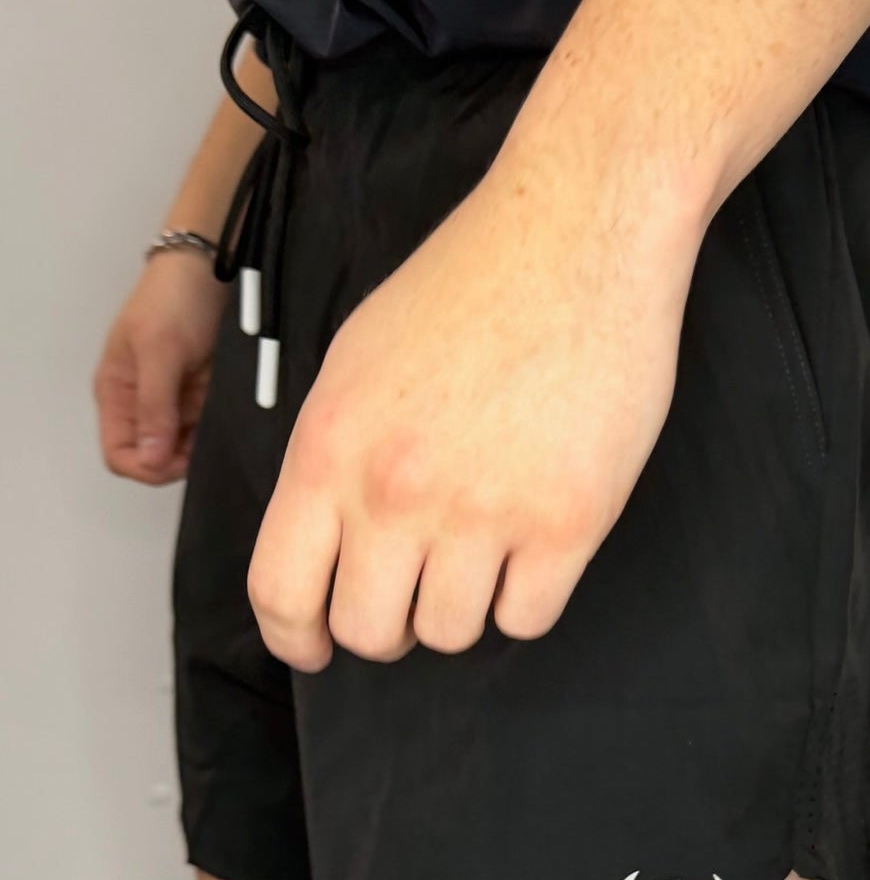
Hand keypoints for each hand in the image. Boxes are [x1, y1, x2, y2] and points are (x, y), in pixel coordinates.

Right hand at [94, 251, 228, 483]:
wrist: (207, 265)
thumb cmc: (173, 298)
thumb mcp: (160, 351)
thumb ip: (154, 406)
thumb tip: (151, 459)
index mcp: (117, 393)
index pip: (119, 454)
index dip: (146, 467)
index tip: (177, 460)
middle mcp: (142, 401)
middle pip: (153, 456)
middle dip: (178, 459)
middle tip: (206, 443)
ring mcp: (173, 398)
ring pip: (183, 444)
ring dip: (201, 444)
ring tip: (219, 423)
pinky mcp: (200, 391)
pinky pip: (205, 424)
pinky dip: (216, 426)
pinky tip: (230, 415)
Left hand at [247, 138, 703, 667]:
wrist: (578, 233)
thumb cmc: (470, 282)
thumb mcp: (357, 361)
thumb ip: (332, 457)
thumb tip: (326, 544)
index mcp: (331, 448)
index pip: (281, 590)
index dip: (295, 636)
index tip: (315, 646)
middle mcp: (397, 490)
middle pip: (370, 630)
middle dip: (389, 624)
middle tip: (416, 590)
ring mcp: (485, 510)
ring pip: (452, 633)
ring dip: (463, 606)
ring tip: (485, 551)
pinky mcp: (569, 521)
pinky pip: (528, 618)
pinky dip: (527, 597)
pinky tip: (535, 547)